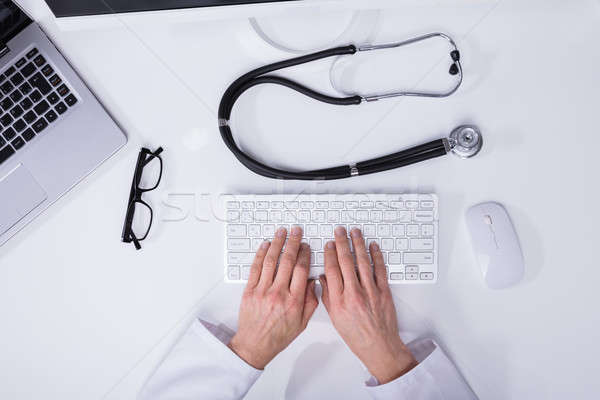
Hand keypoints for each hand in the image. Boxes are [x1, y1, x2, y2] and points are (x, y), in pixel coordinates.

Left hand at [228, 226, 317, 368]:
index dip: (305, 254)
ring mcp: (262, 291)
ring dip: (277, 243)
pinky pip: (255, 268)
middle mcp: (278, 294)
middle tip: (296, 231)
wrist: (255, 344)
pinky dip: (261, 254)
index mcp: (294, 301)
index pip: (301, 270)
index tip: (306, 246)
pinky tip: (266, 245)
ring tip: (282, 232)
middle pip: (287, 261)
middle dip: (293, 243)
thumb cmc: (279, 335)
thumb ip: (311, 301)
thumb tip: (314, 281)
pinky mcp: (249, 291)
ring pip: (271, 261)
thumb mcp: (302, 322)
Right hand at [321, 227, 417, 383]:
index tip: (328, 244)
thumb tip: (323, 278)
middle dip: (342, 243)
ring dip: (358, 244)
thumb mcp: (335, 317)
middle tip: (340, 231)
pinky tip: (373, 247)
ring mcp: (370, 292)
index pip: (332, 270)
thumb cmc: (356, 335)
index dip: (329, 254)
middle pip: (346, 262)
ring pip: (363, 262)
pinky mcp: (384, 292)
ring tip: (355, 233)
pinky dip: (376, 256)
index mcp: (339, 301)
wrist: (378, 346)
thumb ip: (327, 296)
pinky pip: (380, 270)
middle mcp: (354, 294)